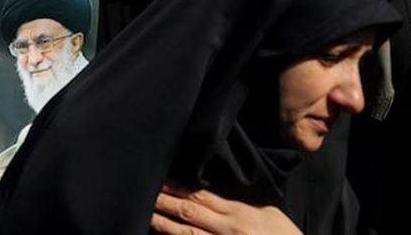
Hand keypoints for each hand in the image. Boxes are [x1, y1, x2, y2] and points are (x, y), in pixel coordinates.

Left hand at [150, 183, 301, 234]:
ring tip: (148, 216)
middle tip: (146, 193)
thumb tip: (213, 194)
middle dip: (165, 203)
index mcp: (239, 211)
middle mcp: (230, 228)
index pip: (201, 194)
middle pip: (190, 211)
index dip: (178, 188)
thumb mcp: (264, 213)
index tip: (160, 181)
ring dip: (165, 225)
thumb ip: (238, 204)